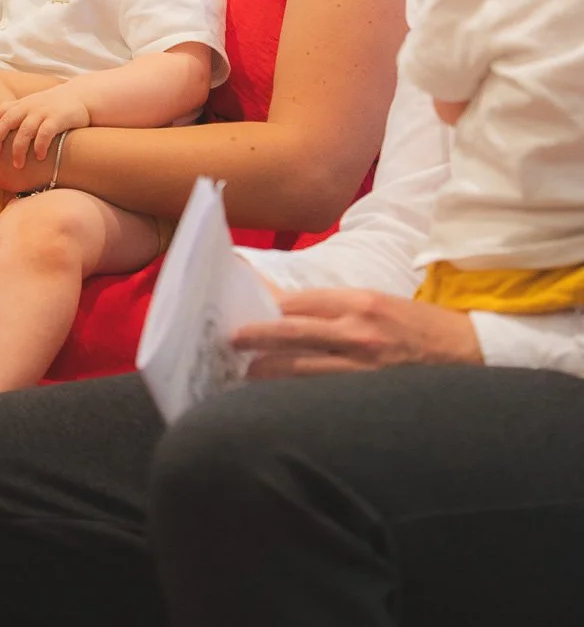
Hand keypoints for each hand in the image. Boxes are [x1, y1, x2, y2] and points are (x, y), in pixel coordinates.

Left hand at [0, 86, 89, 168]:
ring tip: (17, 165)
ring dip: (19, 148)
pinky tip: (40, 157)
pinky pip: (45, 133)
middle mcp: (29, 107)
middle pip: (7, 120)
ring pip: (25, 130)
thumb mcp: (30, 106)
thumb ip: (14, 116)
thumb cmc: (51, 107)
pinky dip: (40, 146)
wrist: (80, 97)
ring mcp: (44, 112)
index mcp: (20, 104)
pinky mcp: (58, 119)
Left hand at [233, 287, 483, 377]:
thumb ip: (337, 308)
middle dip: (254, 339)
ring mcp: (363, 367)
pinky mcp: (370, 395)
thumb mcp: (380, 304)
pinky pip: (321, 396)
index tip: (241, 308)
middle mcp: (357, 331)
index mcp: (359, 301)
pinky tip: (279, 404)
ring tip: (245, 376)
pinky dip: (296, 397)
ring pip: (298, 370)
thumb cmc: (422, 329)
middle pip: (288, 333)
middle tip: (230, 342)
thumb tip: (287, 312)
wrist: (474, 355)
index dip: (265, 306)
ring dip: (267, 372)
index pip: (297, 302)